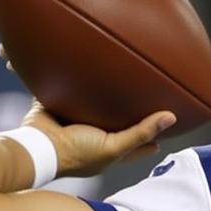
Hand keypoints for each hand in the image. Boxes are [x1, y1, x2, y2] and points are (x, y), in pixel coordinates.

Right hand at [0, 44, 174, 176]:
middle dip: (126, 104)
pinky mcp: (57, 102)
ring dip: (96, 87)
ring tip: (109, 69)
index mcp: (109, 145)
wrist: (38, 146)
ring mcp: (74, 117)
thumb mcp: (115, 146)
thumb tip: (171, 117)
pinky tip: (71, 58)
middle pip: (114, 115)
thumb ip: (142, 132)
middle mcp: (93, 131)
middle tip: (142, 89)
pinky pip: (64, 85)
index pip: (137, 140)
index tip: (168, 120)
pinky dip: (65, 74)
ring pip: (90, 98)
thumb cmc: (77, 153)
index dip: (152, 134)